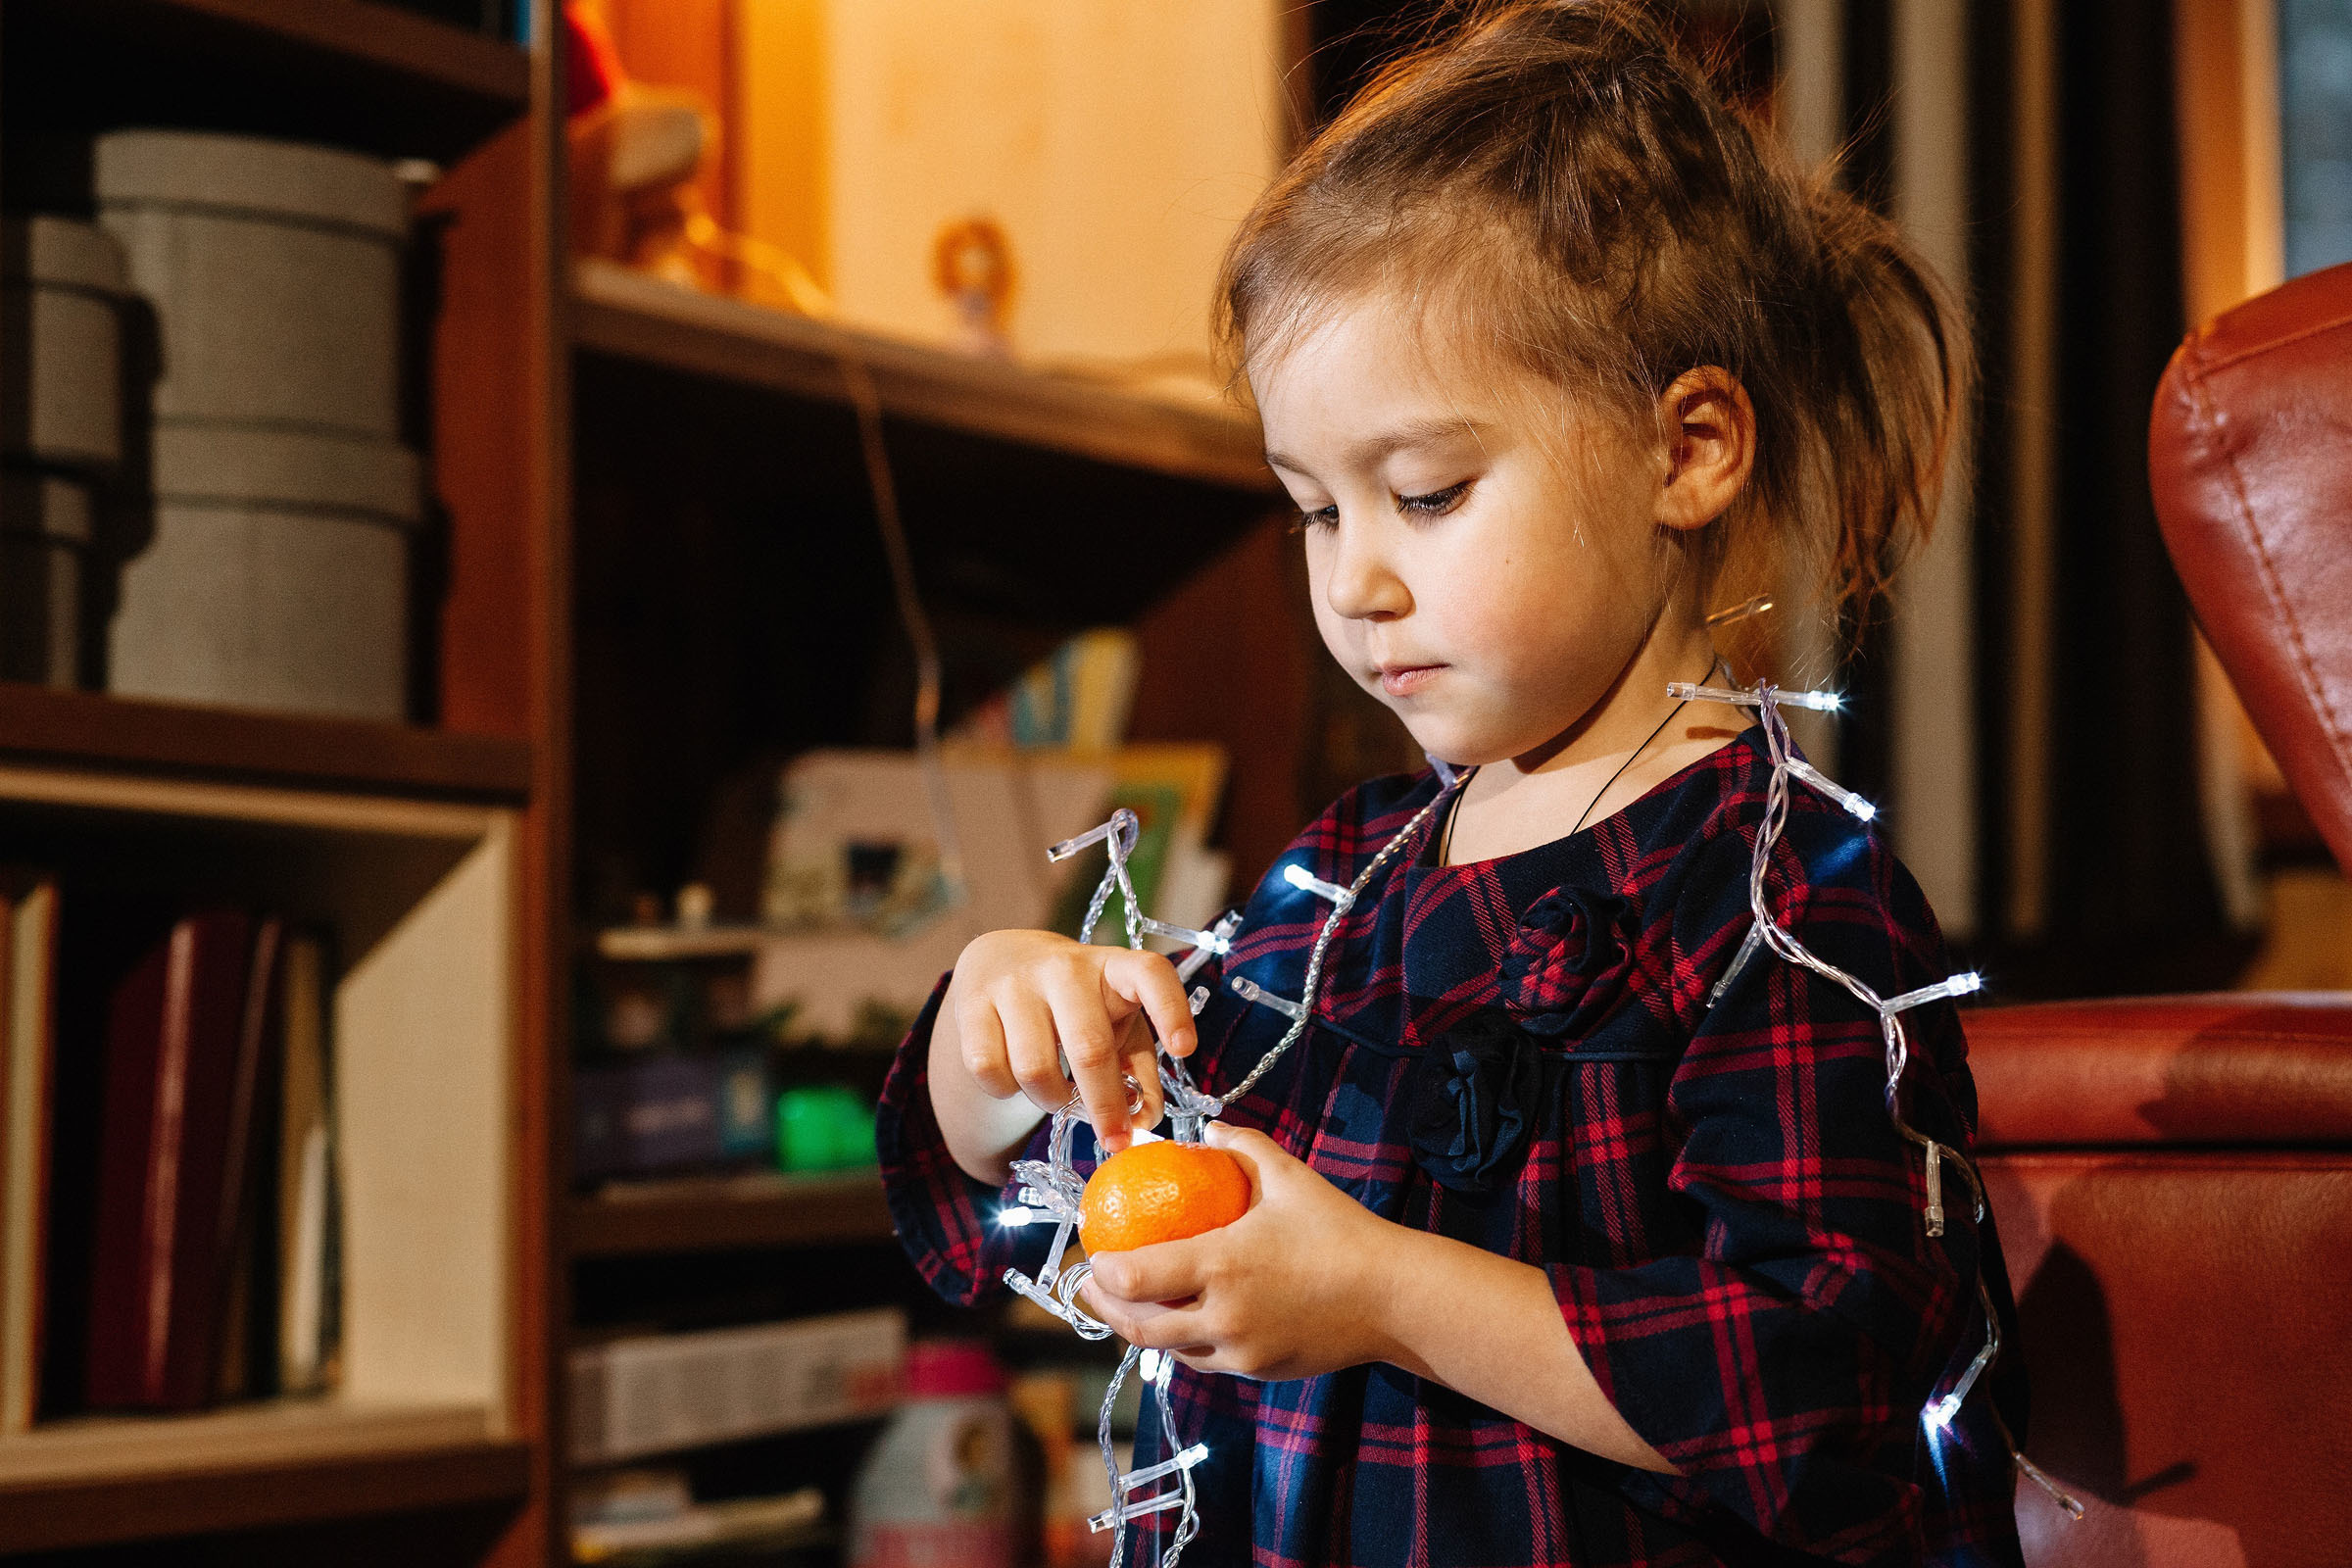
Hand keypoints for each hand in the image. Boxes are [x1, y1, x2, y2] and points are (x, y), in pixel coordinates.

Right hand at [943, 929, 1196, 1153]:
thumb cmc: (1081, 1008)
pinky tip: (1015, 1079)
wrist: (1004, 962)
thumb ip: (1139, 1072)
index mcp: (1114, 968)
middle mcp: (1066, 968)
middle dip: (1105, 1106)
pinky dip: (1005, 1091)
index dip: (1170, 1010)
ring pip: (1034, 1068)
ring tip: (1055, 1094)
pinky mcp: (972, 1000)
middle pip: (1089, 1047)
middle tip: (1114, 1143)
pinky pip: (988, 1069)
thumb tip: (1144, 1122)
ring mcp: (1016, 982)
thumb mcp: (1119, 1027)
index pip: (1150, 974)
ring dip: (1050, 1100)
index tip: (1184, 1050)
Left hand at [1079, 1123, 1404, 1379]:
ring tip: (1126, 1305)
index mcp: (1221, 1265)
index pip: (1135, 1278)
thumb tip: (1209, 1130)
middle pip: (1138, 1325)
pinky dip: (1182, 1342)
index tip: (1092, 1254)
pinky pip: (1204, 1359)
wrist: (1393, 1298)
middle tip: (1092, 1284)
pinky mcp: (1257, 1371)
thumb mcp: (1290, 1177)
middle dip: (1104, 1307)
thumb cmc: (1340, 1231)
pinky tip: (1179, 1320)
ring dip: (1140, 1329)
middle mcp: (1222, 1316)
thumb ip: (1244, 1147)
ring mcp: (1239, 1351)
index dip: (1102, 1271)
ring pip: (1168, 1348)